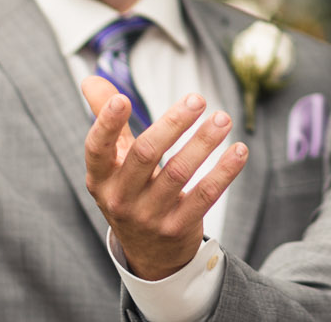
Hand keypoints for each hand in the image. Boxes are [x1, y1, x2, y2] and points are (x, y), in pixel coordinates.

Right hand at [81, 77, 247, 281]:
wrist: (148, 252)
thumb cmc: (130, 189)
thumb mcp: (113, 162)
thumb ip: (106, 119)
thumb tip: (91, 78)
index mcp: (101, 177)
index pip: (96, 149)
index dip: (106, 124)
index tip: (122, 98)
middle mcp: (120, 198)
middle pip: (145, 155)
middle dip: (172, 124)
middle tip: (197, 99)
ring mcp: (149, 216)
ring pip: (179, 173)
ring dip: (203, 143)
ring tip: (222, 118)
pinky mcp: (178, 227)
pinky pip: (204, 196)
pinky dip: (223, 172)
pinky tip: (238, 150)